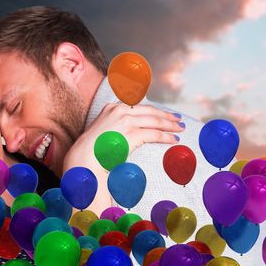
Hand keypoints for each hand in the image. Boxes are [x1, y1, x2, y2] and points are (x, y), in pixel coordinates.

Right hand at [64, 103, 182, 172]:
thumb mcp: (103, 130)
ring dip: (170, 126)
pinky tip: (174, 140)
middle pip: (150, 111)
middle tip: (178, 120)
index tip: (165, 114)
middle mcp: (120, 110)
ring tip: (180, 129)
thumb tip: (130, 131)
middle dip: (167, 116)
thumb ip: (116, 125)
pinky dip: (166, 137)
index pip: (140, 106)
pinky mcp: (131, 134)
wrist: (84, 158)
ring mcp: (126, 121)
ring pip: (155, 121)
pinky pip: (154, 134)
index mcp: (113, 107)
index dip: (155, 110)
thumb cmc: (93, 149)